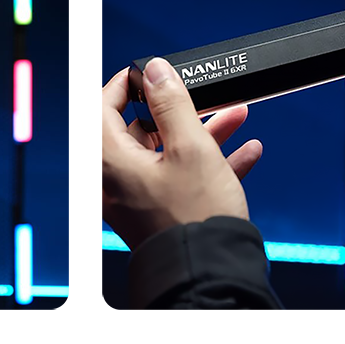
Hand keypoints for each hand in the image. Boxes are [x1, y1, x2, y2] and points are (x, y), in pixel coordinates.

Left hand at [101, 58, 263, 249]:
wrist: (210, 273)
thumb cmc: (196, 217)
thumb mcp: (191, 147)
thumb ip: (171, 103)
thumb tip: (155, 71)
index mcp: (108, 161)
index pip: (101, 107)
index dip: (128, 84)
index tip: (152, 74)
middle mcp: (115, 181)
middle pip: (139, 130)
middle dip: (179, 110)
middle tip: (204, 97)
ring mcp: (135, 200)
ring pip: (164, 153)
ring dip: (202, 134)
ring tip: (236, 118)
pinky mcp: (158, 214)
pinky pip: (178, 179)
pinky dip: (206, 163)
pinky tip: (243, 153)